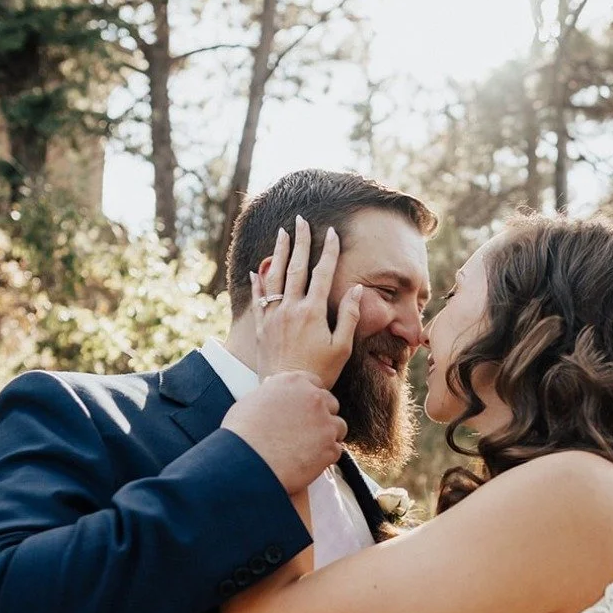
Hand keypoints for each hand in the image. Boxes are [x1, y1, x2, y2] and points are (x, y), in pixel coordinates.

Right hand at [222, 371, 347, 492]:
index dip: (310, 398)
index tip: (305, 410)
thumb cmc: (241, 433)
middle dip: (322, 416)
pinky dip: (325, 457)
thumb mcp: (253, 400)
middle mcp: (314, 398)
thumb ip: (272, 393)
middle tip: (307, 431)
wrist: (245, 462)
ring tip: (309, 449)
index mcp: (294, 382)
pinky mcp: (330, 448)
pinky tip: (309, 462)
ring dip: (328, 436)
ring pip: (338, 427)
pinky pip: (336, 450)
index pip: (315, 383)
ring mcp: (325, 423)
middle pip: (330, 404)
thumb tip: (273, 390)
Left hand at [252, 215, 362, 387]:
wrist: (288, 392)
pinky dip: (258, 282)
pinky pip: (259, 299)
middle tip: (302, 221)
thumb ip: (349, 316)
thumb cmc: (320, 372)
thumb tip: (355, 289)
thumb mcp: (342, 347)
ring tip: (282, 233)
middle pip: (296, 267)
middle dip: (300, 242)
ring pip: (275, 276)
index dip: (328, 251)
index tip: (331, 232)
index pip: (322, 273)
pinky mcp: (262, 327)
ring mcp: (274, 316)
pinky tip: (257, 270)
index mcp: (313, 311)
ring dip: (279, 253)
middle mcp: (291, 308)